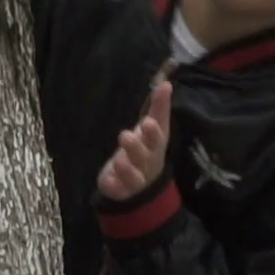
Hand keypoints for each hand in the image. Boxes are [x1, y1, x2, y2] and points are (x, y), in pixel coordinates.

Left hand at [98, 81, 171, 201]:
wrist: (140, 185)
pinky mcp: (120, 190)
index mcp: (156, 148)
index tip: (147, 122)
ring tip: (118, 159)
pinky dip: (114, 186)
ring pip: (133, 176)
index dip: (153, 132)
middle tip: (125, 135)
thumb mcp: (153, 130)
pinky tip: (108, 181)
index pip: (158, 140)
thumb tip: (165, 83)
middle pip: (144, 157)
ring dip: (126, 168)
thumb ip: (159, 108)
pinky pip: (118, 190)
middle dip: (136, 148)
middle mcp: (148, 165)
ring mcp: (135, 180)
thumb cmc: (146, 149)